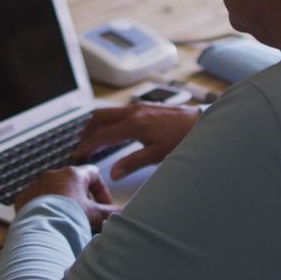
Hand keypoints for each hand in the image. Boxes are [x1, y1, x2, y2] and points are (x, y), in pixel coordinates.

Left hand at [15, 165, 119, 230]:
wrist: (41, 232)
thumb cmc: (69, 219)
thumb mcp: (95, 215)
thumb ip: (111, 213)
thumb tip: (125, 213)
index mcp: (73, 174)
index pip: (94, 174)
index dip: (102, 191)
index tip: (104, 206)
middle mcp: (53, 175)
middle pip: (73, 184)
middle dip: (81, 200)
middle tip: (86, 217)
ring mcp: (36, 185)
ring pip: (54, 192)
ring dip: (62, 204)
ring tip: (67, 222)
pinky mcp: (23, 198)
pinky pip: (37, 201)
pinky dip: (45, 210)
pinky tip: (50, 223)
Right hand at [73, 103, 199, 179]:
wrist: (200, 123)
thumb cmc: (182, 139)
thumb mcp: (157, 155)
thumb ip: (133, 162)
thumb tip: (114, 173)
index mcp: (133, 125)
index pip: (102, 135)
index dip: (88, 145)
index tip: (79, 154)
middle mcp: (133, 112)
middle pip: (100, 117)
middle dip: (87, 130)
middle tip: (82, 145)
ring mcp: (139, 107)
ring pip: (109, 112)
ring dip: (98, 124)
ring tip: (94, 138)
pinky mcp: (145, 106)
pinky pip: (120, 111)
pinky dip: (110, 120)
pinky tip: (114, 131)